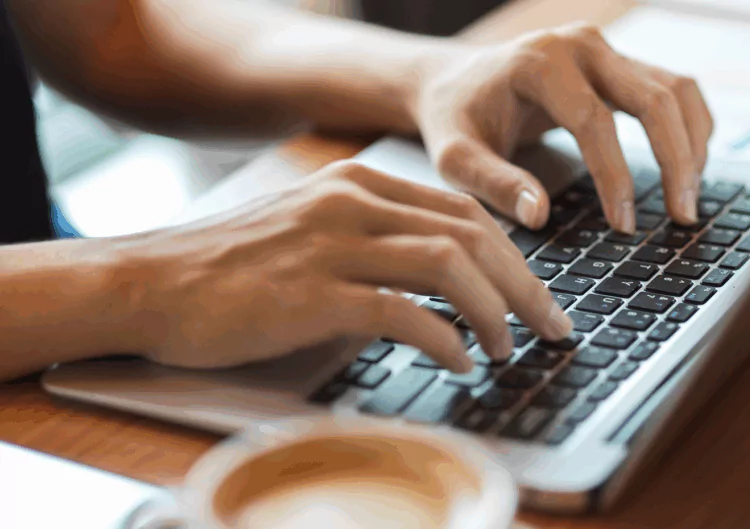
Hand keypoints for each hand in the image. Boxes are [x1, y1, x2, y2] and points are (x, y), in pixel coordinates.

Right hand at [112, 162, 572, 371]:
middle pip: (471, 233)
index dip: (513, 254)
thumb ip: (374, 240)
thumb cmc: (232, 268)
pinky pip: (405, 311)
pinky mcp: (313, 293)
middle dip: (523, 285)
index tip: (538, 293)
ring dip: (494, 311)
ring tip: (508, 349)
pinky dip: (446, 338)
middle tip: (550, 326)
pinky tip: (458, 360)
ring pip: (450, 264)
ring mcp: (333, 244)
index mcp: (359, 184)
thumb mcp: (312, 231)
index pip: (462, 210)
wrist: (149, 283)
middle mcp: (352, 202)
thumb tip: (446, 279)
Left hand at [413, 23, 713, 231]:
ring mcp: (606, 49)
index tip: (624, 225)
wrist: (456, 80)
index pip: (593, 119)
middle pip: (653, 97)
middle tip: (682, 216)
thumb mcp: (454, 156)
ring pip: (676, 89)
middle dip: (675, 161)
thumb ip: (492, 184)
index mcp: (538, 62)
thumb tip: (539, 215)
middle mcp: (580, 46)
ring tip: (688, 200)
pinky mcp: (621, 63)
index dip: (615, 176)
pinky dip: (691, 128)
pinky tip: (688, 170)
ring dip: (692, 145)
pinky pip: (675, 90)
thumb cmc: (455, 119)